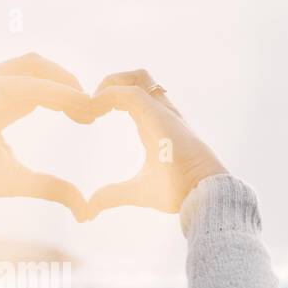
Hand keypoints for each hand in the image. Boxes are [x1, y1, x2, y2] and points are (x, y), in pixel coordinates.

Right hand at [0, 53, 95, 219]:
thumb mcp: (20, 181)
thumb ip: (53, 187)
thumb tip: (84, 206)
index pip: (39, 86)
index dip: (68, 96)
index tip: (92, 117)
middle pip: (39, 67)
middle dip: (70, 81)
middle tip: (95, 107)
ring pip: (34, 65)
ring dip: (65, 81)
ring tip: (87, 105)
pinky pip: (25, 82)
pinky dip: (53, 90)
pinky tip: (74, 104)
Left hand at [85, 69, 226, 219]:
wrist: (201, 194)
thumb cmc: (178, 192)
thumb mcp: (136, 192)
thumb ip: (112, 195)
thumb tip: (89, 210)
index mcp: (155, 125)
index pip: (133, 96)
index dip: (108, 99)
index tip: (88, 117)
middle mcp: (160, 113)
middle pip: (136, 78)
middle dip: (109, 84)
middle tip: (87, 108)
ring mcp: (161, 111)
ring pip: (136, 77)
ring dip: (109, 84)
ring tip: (90, 106)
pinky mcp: (158, 115)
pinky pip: (129, 93)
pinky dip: (108, 95)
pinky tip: (93, 111)